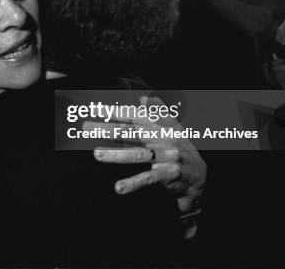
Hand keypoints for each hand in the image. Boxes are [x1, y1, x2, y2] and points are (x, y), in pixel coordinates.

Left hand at [92, 96, 205, 214]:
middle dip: (106, 129)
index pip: (133, 116)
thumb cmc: (179, 147)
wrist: (199, 175)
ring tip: (96, 154)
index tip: (93, 108)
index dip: (113, 111)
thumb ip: (156, 112)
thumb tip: (143, 97)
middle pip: (130, 132)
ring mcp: (166, 156)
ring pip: (137, 154)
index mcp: (159, 125)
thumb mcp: (171, 127)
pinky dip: (133, 183)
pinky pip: (148, 179)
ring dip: (116, 155)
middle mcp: (162, 138)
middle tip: (85, 128)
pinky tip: (118, 187)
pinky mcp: (169, 174)